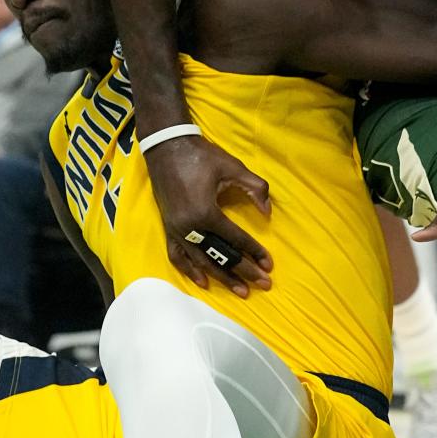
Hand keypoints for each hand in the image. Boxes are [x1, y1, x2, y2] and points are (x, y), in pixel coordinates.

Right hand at [145, 136, 272, 297]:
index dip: (255, 252)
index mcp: (206, 212)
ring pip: (200, 261)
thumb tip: (267, 213)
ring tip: (241, 291)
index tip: (270, 265)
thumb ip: (255, 188)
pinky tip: (203, 282)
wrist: (166, 146)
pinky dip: (189, 270)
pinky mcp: (168, 228)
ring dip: (222, 278)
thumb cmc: (201, 156)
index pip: (236, 239)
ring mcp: (176, 230)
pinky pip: (177, 255)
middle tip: (264, 284)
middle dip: (244, 272)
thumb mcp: (233, 167)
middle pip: (220, 256)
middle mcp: (190, 227)